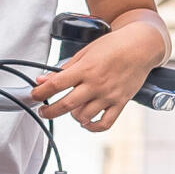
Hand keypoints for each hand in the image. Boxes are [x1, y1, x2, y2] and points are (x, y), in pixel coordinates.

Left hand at [31, 22, 162, 131]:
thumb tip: (43, 80)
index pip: (56, 84)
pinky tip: (86, 122)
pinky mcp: (120, 103)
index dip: (40, 92)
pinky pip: (105, 123)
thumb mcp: (85, 52)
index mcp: (85, 69)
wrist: (140, 47)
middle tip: (43, 111)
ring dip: (73, 116)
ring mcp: (109, 95)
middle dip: (50, 111)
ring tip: (71, 109)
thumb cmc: (112, 46)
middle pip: (66, 105)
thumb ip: (65, 68)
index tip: (33, 96)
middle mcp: (96, 84)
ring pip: (84, 116)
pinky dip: (92, 127)